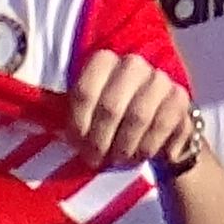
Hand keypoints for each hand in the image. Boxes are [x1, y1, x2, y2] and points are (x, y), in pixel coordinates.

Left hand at [65, 49, 200, 172]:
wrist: (154, 126)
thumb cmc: (110, 122)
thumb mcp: (85, 113)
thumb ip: (67, 115)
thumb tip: (42, 127)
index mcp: (103, 62)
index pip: (84, 91)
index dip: (78, 124)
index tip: (76, 144)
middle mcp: (133, 64)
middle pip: (110, 106)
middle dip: (100, 140)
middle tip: (95, 160)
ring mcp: (160, 79)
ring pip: (139, 117)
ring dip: (125, 146)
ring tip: (118, 160)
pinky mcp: (181, 97)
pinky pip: (164, 125)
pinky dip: (149, 146)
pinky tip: (141, 155)